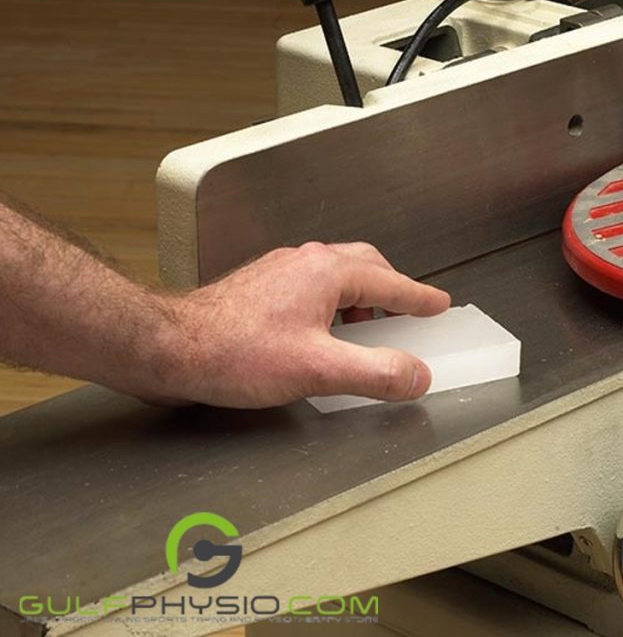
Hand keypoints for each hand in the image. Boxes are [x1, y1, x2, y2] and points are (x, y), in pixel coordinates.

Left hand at [155, 242, 449, 408]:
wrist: (169, 348)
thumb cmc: (231, 352)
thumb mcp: (318, 370)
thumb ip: (376, 373)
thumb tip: (415, 375)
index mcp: (326, 272)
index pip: (391, 283)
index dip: (420, 298)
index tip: (438, 305)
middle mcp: (304, 262)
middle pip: (366, 267)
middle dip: (392, 292)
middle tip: (407, 318)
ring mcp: (281, 271)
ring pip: (338, 275)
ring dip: (361, 300)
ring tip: (365, 334)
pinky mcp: (262, 288)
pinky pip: (313, 286)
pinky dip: (333, 305)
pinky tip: (323, 336)